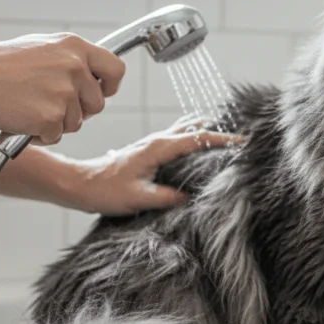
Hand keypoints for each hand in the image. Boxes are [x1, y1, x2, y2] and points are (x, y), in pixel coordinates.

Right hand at [0, 33, 125, 143]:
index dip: (110, 85)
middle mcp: (75, 67)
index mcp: (75, 47)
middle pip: (98, 104)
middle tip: (52, 105)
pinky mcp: (52, 117)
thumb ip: (71, 60)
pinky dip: (40, 134)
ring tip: (29, 107)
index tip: (102, 92)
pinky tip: (22, 119)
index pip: (116, 69)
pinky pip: (56, 135)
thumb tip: (94, 77)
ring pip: (77, 123)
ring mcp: (64, 93)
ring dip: (57, 122)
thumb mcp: (42, 48)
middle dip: (80, 111)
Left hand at [64, 121, 245, 215]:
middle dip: (219, 129)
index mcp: (158, 148)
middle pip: (195, 126)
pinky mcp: (150, 148)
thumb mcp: (138, 198)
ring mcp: (153, 142)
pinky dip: (195, 135)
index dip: (222, 140)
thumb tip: (190, 197)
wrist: (81, 184)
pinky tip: (200, 144)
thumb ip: (166, 197)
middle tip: (240, 137)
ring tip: (226, 138)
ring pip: (186, 128)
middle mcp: (157, 139)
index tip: (242, 141)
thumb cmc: (105, 191)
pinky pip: (179, 135)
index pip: (197, 138)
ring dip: (207, 130)